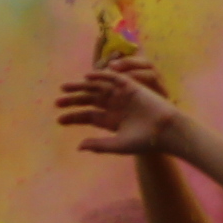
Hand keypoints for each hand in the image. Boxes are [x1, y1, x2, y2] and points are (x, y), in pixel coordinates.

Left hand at [59, 65, 191, 160]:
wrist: (165, 130)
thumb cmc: (144, 141)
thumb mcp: (118, 145)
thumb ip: (99, 145)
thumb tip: (79, 146)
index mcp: (110, 121)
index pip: (88, 116)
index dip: (73, 117)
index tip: (58, 119)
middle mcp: (114, 106)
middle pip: (90, 99)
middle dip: (73, 99)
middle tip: (57, 101)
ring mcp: (122, 95)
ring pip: (97, 88)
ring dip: (82, 86)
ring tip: (65, 87)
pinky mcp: (130, 86)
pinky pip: (113, 78)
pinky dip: (100, 76)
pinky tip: (87, 77)